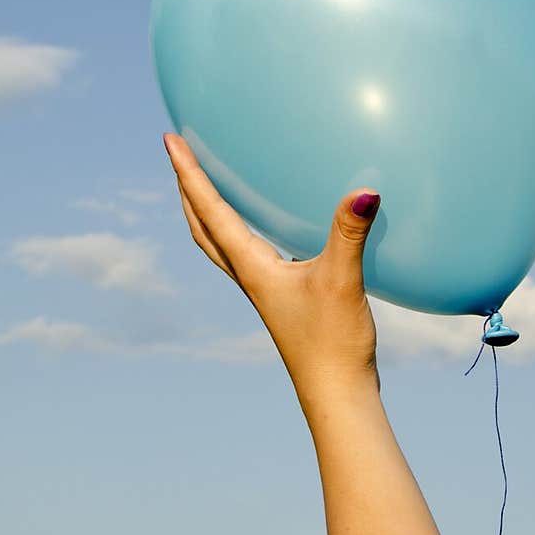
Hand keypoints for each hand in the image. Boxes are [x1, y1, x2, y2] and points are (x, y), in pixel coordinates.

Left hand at [162, 133, 381, 414]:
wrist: (337, 395)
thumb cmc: (332, 342)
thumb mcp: (342, 280)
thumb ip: (349, 233)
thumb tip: (365, 191)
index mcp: (251, 266)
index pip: (210, 210)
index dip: (189, 173)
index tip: (170, 140)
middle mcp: (250, 276)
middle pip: (201, 227)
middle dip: (187, 189)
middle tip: (178, 154)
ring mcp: (265, 289)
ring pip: (220, 243)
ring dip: (207, 210)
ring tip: (207, 182)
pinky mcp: (283, 298)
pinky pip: (249, 253)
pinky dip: (241, 229)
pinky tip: (266, 225)